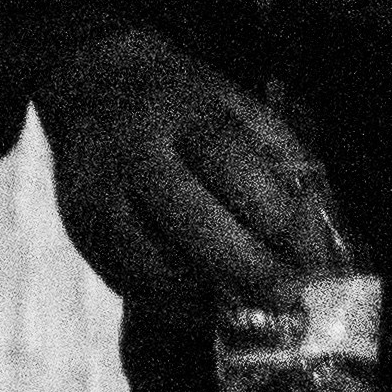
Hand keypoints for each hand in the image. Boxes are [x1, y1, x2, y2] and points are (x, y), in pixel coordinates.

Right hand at [37, 26, 351, 318]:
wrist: (93, 88)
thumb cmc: (183, 105)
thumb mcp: (235, 105)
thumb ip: (276, 158)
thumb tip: (312, 235)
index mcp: (179, 111)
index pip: (232, 165)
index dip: (277, 218)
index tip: (311, 256)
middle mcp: (131, 153)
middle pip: (193, 224)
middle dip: (249, 270)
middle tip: (289, 298)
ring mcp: (97, 197)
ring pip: (158, 266)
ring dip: (212, 295)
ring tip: (252, 304)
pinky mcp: (80, 233)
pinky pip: (132, 283)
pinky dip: (177, 302)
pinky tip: (209, 301)